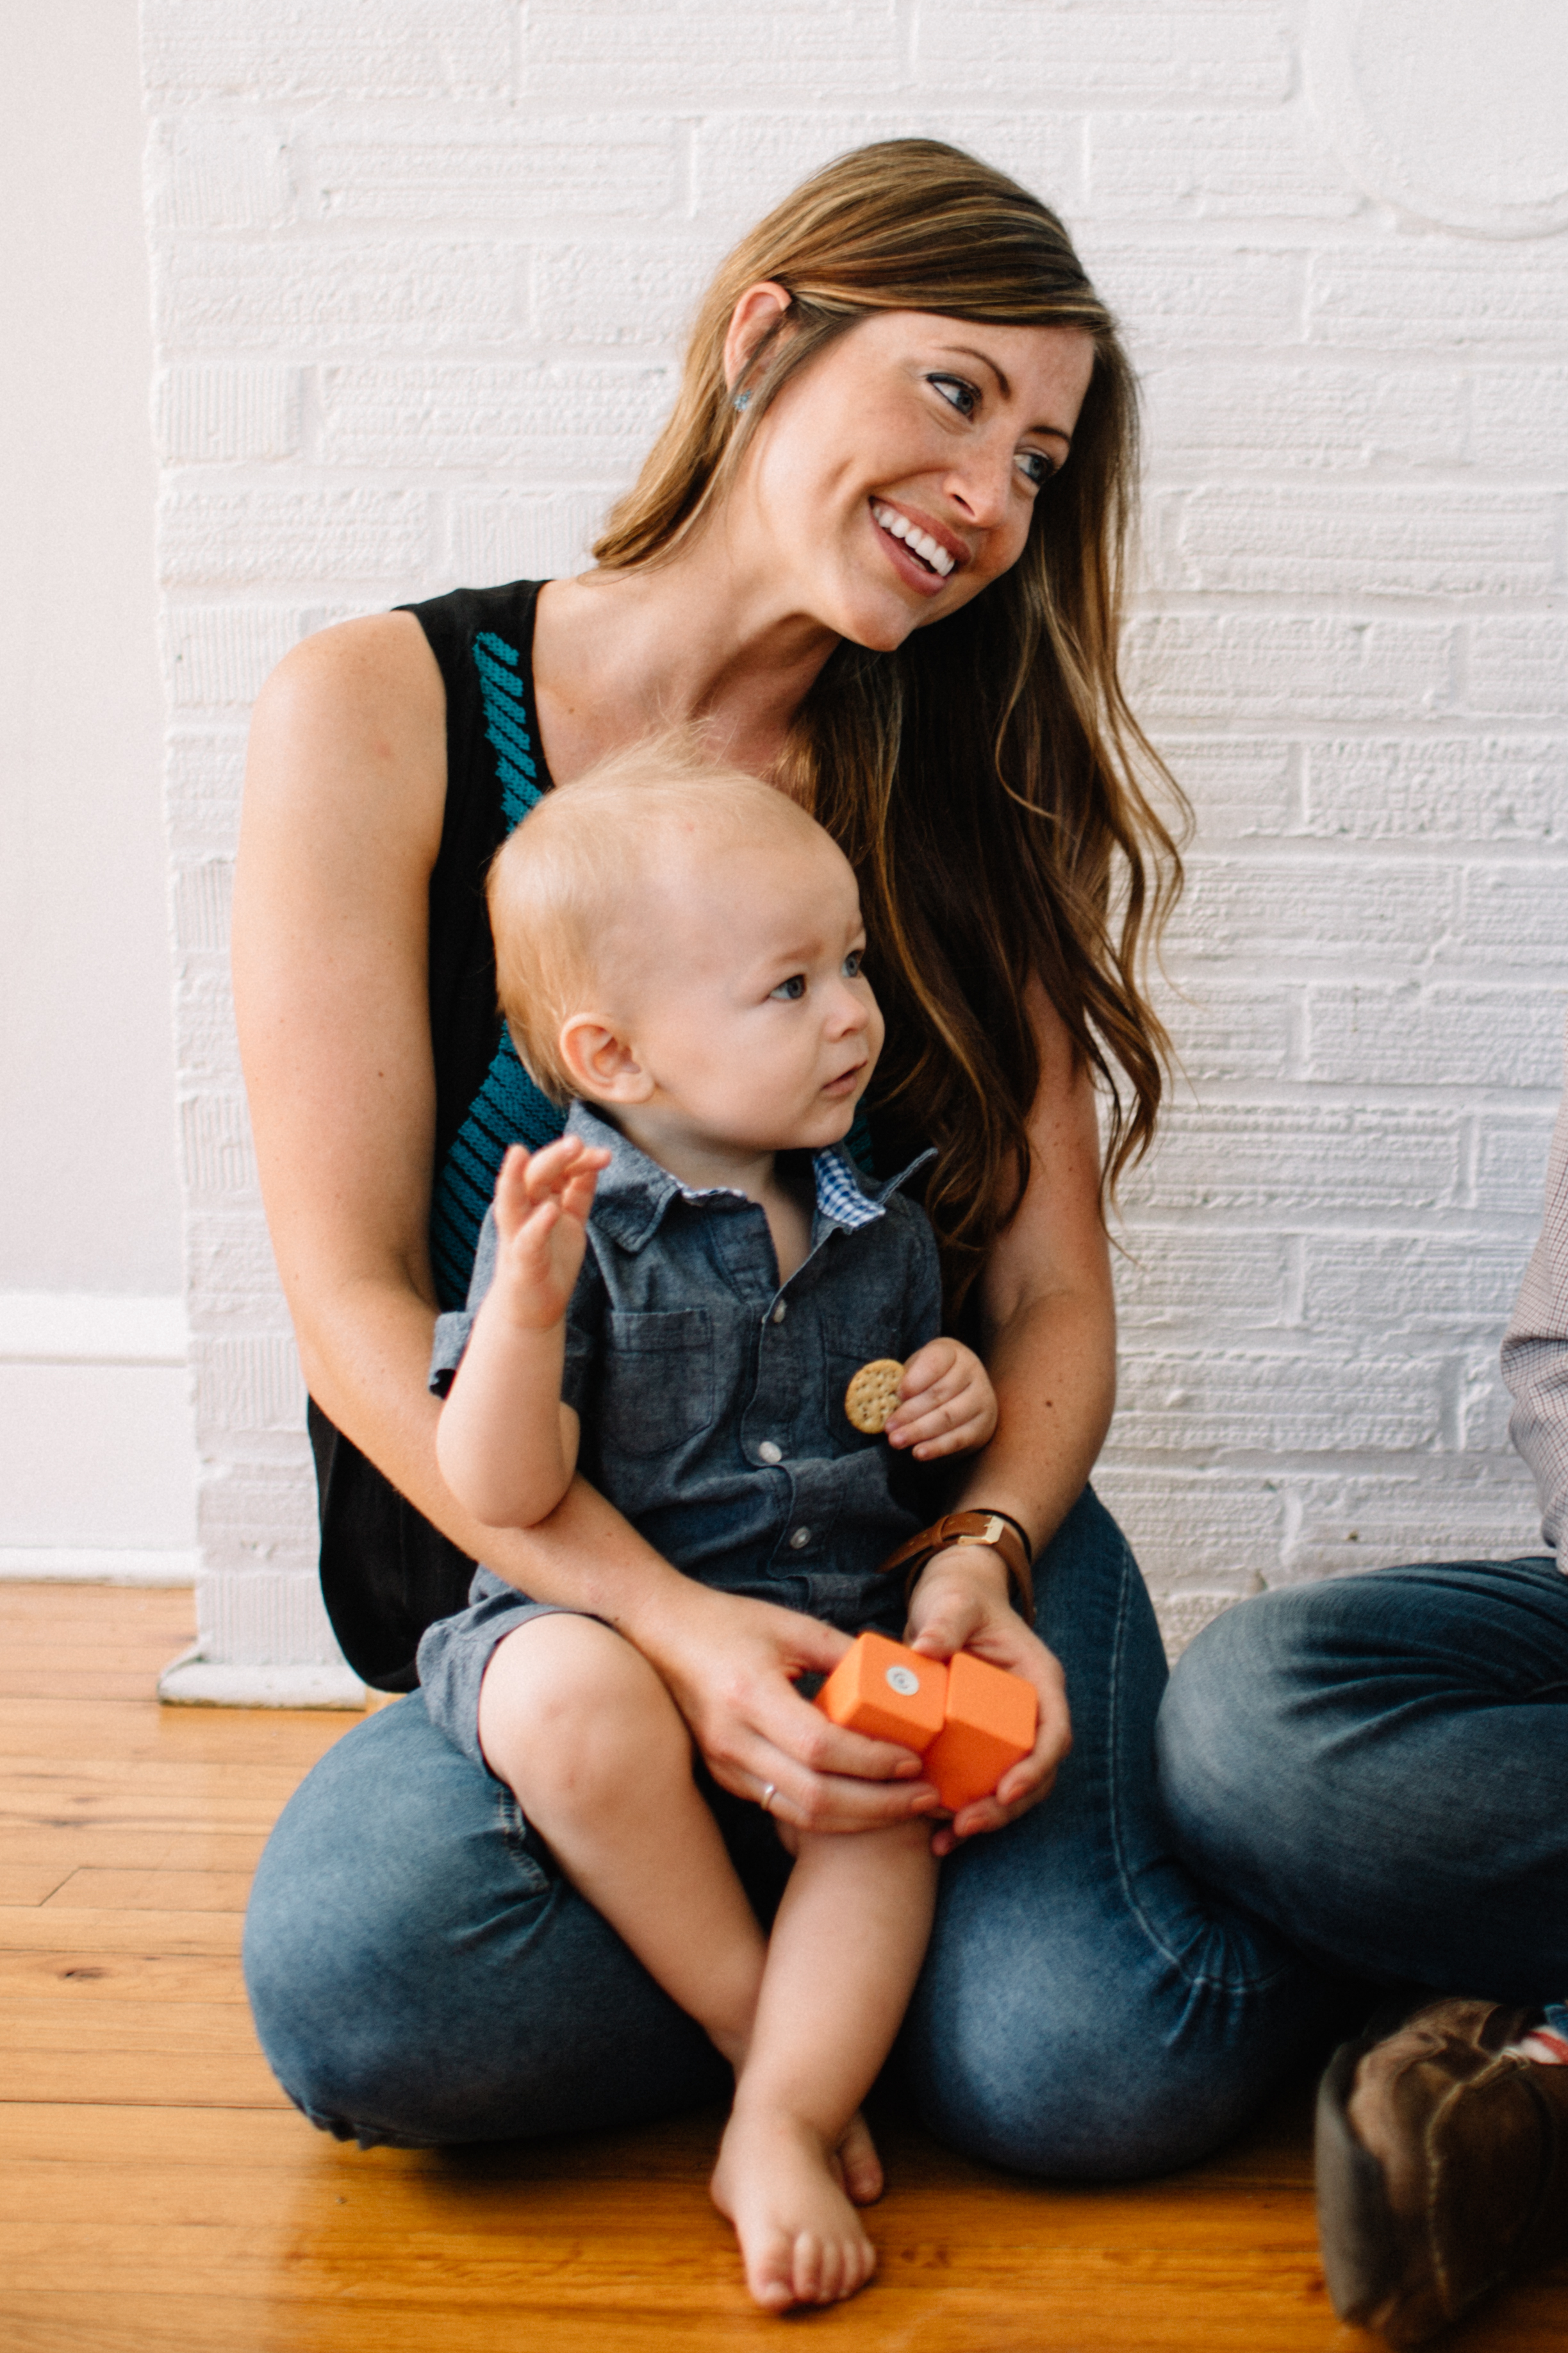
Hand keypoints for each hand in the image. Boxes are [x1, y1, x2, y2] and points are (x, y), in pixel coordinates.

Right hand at [490, 1136, 610, 1328]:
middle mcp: (522, 1213)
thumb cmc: (549, 1261)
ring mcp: (517, 1236)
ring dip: (521, 1177)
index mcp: (535, 1200)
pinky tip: (550, 1211)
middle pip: (533, 1176)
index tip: (604, 1155)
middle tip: (576, 1141)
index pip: (551, 1169)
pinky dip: (538, 1225)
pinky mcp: (521, 1263)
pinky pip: (526, 1241)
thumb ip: (577, 1191)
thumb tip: (592, 1161)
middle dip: (553, 1156)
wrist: (533, 1309)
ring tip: (526, 1154)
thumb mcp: (570, 1220)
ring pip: (512, 1201)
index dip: (575, 1158)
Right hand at [638, 1582, 942, 1836]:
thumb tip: (905, 1682)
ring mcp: (724, 1764)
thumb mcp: (792, 1626)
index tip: (914, 1760)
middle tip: (925, 1798)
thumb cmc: (729, 1622)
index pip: (820, 1747)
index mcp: (749, 1696)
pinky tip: (863, 1803)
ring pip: (800, 1814)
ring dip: (859, 1819)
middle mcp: (732, 1740)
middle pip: (815, 1796)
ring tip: (904, 1807)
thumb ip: (846, 1654)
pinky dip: (829, 1814)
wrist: (662, 1633)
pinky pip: (782, 1808)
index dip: (872, 1761)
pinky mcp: (725, 1776)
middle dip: (879, 1805)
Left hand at [885, 1338, 997, 1458]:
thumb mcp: (917, 1368)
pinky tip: (918, 1453)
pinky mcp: (982, 1425)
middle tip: (888, 1427)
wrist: (966, 1393)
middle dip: (910, 1412)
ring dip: (919, 1431)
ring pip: (948, 1417)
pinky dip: (937, 1447)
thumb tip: (882, 1402)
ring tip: (896, 1441)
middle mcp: (971, 1371)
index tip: (897, 1394)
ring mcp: (981, 1398)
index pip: (934, 1362)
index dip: (915, 1379)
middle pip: (939, 1393)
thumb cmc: (931, 1379)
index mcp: (952, 1352)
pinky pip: (959, 1438)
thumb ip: (903, 1380)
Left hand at [904, 1547, 1069, 1856]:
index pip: (1054, 1732)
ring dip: (986, 1819)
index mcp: (1039, 1681)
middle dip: (1006, 1807)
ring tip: (948, 1837)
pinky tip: (936, 1840)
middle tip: (967, 1824)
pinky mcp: (980, 1745)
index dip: (1036, 1766)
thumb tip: (925, 1649)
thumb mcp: (953, 1603)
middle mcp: (1030, 1712)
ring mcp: (1007, 1732)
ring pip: (1011, 1789)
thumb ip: (944, 1623)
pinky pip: (980, 1786)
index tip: (1008, 1791)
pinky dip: (963, 1814)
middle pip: (1035, 1772)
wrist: (950, 1600)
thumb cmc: (959, 1597)